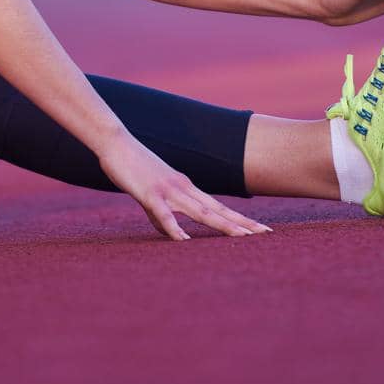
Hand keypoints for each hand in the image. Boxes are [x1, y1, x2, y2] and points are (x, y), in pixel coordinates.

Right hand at [97, 134, 272, 241]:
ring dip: (223, 225)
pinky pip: (164, 214)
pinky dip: (175, 228)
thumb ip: (163, 216)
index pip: (220, 207)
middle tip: (267, 234)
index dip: (241, 219)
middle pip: (218, 210)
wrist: (116, 142)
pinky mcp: (149, 193)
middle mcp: (184, 189)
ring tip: (242, 238)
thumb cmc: (134, 167)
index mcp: (187, 189)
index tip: (262, 230)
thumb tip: (171, 234)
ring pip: (201, 211)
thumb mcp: (153, 196)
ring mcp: (168, 190)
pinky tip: (184, 240)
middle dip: (243, 224)